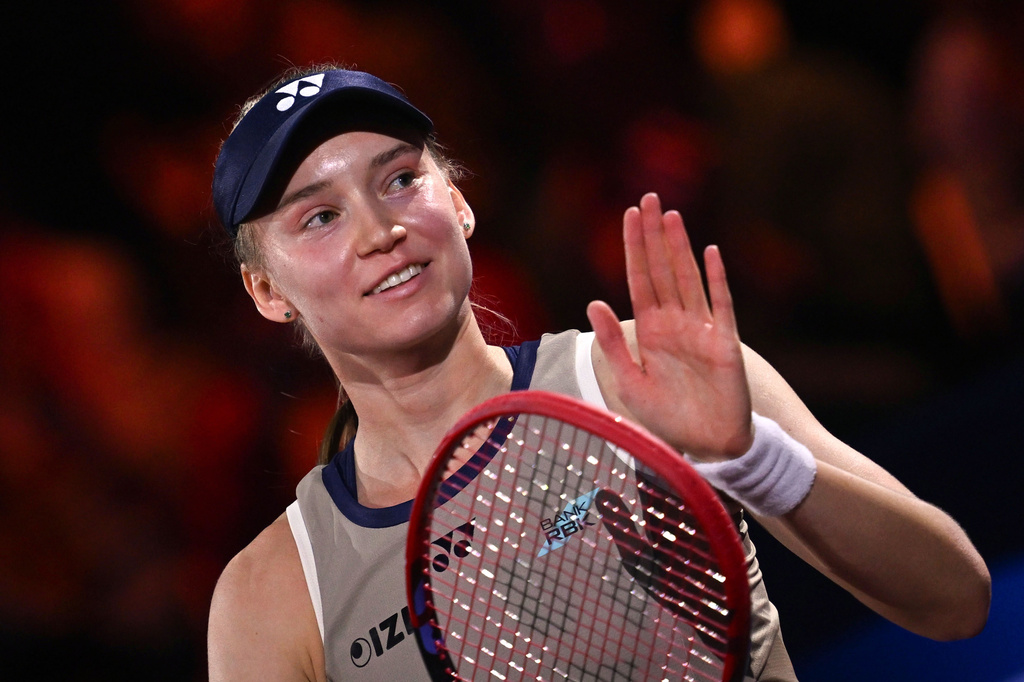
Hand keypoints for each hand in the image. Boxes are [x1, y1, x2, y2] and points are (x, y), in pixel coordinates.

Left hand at [586, 193, 752, 460]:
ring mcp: (701, 330)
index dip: (634, 247)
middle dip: (655, 235)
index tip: (629, 214)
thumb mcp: (630, 382)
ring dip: (679, 248)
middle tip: (649, 198)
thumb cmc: (668, 417)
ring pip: (688, 279)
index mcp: (651, 330)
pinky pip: (721, 305)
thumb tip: (593, 301)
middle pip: (662, 270)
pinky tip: (709, 252)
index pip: (639, 279)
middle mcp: (675, 323)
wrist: (707, 447)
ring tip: (671, 216)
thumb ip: (612, 343)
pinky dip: (716, 280)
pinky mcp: (725, 344)